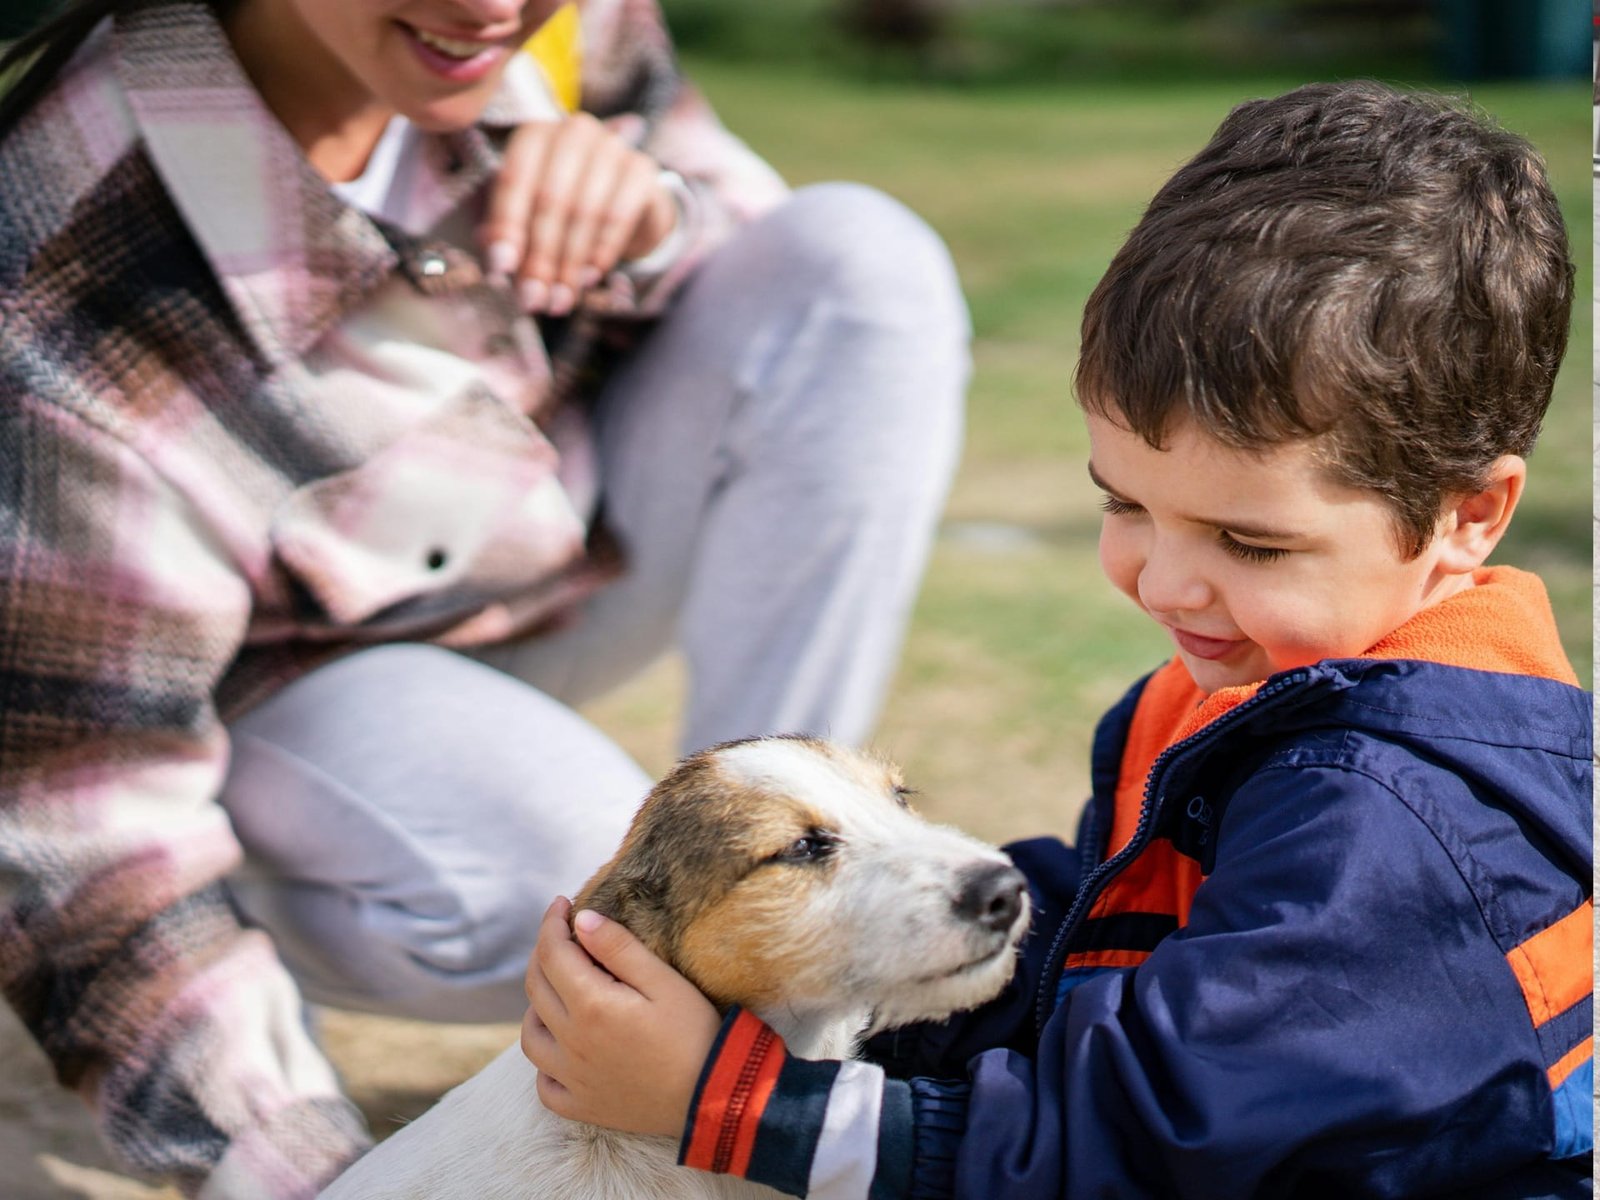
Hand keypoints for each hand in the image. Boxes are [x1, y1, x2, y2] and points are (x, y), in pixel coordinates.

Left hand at [481, 114, 678, 315]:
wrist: (629, 203)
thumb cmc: (567, 210)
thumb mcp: (532, 219)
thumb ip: (510, 237)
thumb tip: (499, 267)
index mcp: (534, 136)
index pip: (514, 180)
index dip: (506, 228)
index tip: (501, 269)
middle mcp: (573, 131)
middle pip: (550, 199)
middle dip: (540, 256)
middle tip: (534, 298)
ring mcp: (611, 146)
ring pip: (584, 211)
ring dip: (570, 263)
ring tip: (561, 299)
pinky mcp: (642, 169)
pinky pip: (618, 215)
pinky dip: (601, 251)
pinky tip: (590, 277)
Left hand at [521, 897, 720, 1136]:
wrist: (712, 1096)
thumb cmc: (695, 1033)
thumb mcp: (664, 981)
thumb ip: (619, 949)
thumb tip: (583, 919)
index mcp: (591, 1005)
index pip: (552, 953)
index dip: (552, 923)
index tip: (562, 903)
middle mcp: (571, 1042)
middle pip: (536, 987)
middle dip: (543, 953)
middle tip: (562, 936)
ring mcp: (572, 1078)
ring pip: (530, 1034)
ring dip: (537, 1004)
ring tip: (560, 989)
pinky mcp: (581, 1106)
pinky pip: (544, 1083)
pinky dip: (545, 1060)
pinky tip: (563, 1047)